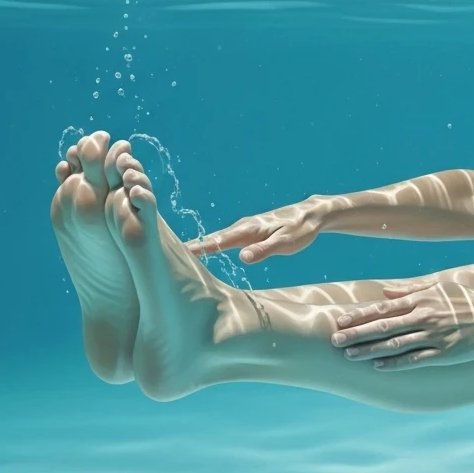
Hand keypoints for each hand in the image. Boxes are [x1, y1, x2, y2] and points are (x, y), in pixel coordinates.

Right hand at [185, 197, 323, 262]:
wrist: (312, 214)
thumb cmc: (301, 230)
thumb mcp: (286, 243)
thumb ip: (264, 250)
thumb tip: (242, 258)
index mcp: (248, 230)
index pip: (217, 241)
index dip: (197, 248)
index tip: (175, 254)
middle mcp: (241, 227)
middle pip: (210, 239)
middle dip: (189, 247)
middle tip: (161, 256)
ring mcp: (244, 229)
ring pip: (215, 239)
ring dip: (196, 247)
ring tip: (174, 257)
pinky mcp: (248, 232)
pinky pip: (223, 239)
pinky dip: (209, 245)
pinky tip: (200, 252)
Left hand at [331, 281, 473, 369]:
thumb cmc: (468, 299)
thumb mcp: (440, 287)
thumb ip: (411, 289)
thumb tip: (386, 290)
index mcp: (422, 299)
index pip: (383, 307)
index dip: (359, 315)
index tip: (338, 320)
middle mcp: (425, 316)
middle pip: (384, 326)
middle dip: (356, 333)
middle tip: (334, 340)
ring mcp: (436, 335)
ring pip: (396, 344)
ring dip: (370, 350)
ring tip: (349, 355)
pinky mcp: (446, 353)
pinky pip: (416, 359)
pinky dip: (396, 363)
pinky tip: (378, 366)